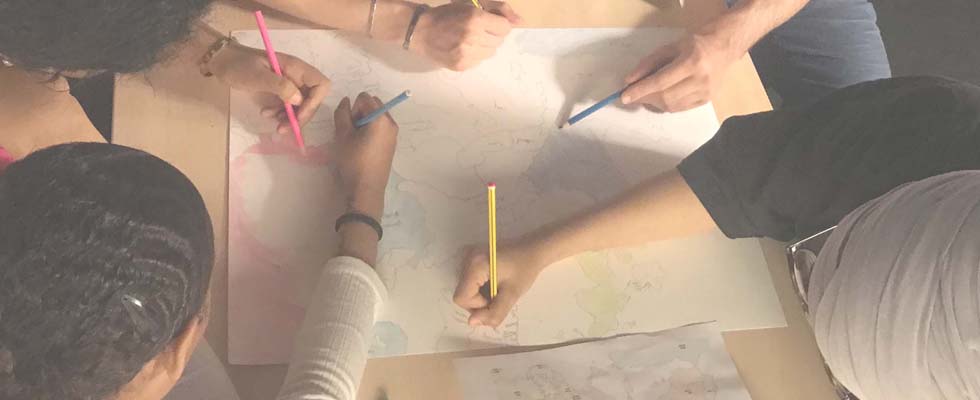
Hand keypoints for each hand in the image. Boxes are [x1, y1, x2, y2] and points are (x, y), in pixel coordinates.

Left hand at [206, 42, 330, 133]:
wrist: (221, 61)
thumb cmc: (237, 65)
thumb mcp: (257, 76)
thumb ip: (280, 86)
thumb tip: (299, 101)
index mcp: (295, 67)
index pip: (320, 84)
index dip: (315, 102)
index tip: (299, 115)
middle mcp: (296, 75)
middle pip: (312, 98)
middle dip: (301, 115)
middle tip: (286, 128)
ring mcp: (288, 82)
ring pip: (300, 105)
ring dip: (291, 117)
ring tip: (275, 125)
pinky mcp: (280, 90)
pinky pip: (288, 105)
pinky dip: (281, 113)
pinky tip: (267, 115)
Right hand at [333, 92, 398, 216]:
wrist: (367, 189)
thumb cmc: (353, 161)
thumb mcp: (342, 135)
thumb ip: (342, 113)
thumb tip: (346, 100)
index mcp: (381, 118)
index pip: (364, 97)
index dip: (353, 108)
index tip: (349, 125)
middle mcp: (391, 122)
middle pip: (373, 104)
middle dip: (360, 113)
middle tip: (352, 132)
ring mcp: (393, 133)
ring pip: (376, 116)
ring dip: (364, 122)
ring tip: (356, 141)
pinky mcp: (392, 143)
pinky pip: (380, 127)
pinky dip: (370, 130)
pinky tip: (363, 147)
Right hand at [412, 1, 522, 70]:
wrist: (420, 31)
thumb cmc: (447, 14)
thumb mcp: (472, 4)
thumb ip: (499, 9)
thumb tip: (521, 22)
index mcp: (475, 19)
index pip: (505, 27)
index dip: (498, 24)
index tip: (488, 22)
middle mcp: (472, 37)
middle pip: (499, 41)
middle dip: (492, 34)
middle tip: (477, 29)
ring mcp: (466, 54)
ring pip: (491, 52)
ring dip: (484, 45)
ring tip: (469, 39)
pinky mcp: (461, 65)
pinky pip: (480, 61)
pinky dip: (475, 54)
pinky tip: (462, 47)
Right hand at [453, 243, 542, 327]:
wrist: (533, 249)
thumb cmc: (525, 269)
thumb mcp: (512, 294)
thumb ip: (493, 312)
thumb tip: (472, 322)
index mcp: (475, 265)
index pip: (462, 298)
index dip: (478, 305)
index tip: (497, 299)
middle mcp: (466, 258)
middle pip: (462, 294)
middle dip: (479, 301)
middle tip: (499, 295)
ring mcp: (467, 256)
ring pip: (465, 289)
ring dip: (480, 295)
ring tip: (498, 288)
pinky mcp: (471, 257)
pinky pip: (468, 281)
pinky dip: (480, 287)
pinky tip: (494, 282)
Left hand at [621, 34, 738, 112]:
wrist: (725, 46)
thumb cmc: (695, 43)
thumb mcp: (670, 47)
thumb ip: (648, 63)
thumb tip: (630, 81)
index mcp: (692, 62)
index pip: (660, 82)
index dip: (640, 91)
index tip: (624, 96)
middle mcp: (700, 80)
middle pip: (665, 97)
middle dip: (645, 98)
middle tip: (632, 95)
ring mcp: (706, 92)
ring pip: (671, 106)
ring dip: (653, 102)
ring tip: (647, 94)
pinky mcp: (707, 100)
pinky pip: (680, 108)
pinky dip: (666, 105)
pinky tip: (661, 96)